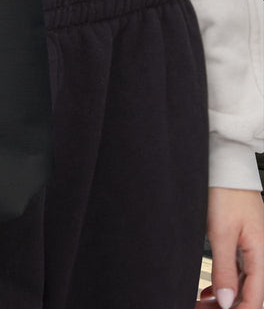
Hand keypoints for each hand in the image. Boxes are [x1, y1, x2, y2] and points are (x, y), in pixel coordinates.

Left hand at [207, 187, 263, 307]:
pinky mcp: (244, 241)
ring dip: (226, 297)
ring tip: (203, 304)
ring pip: (244, 283)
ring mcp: (254, 248)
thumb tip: (226, 301)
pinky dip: (225, 283)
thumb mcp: (220, 231)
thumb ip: (225, 268)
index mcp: (262, 254)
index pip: (255, 298)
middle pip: (250, 293)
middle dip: (230, 306)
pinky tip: (210, 291)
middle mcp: (262, 254)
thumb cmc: (225, 192)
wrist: (226, 166)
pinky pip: (239, 271)